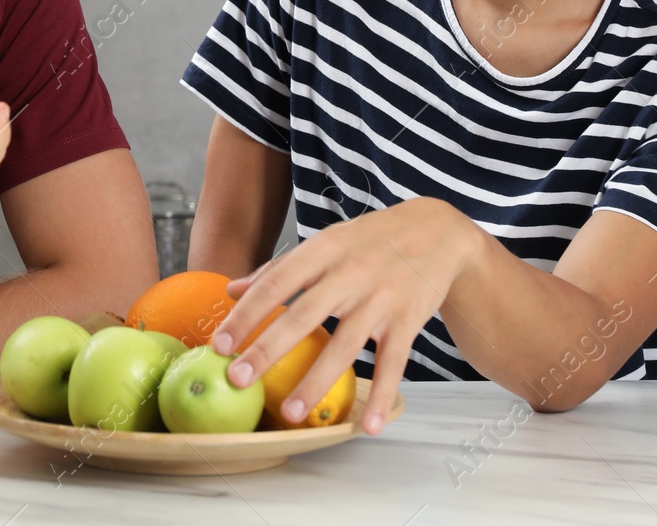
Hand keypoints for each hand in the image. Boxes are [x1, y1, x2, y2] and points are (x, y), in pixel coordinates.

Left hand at [208, 197, 482, 435]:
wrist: (438, 230)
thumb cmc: (370, 241)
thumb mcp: (325, 243)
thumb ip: (279, 268)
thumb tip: (232, 290)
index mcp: (322, 251)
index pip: (276, 284)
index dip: (246, 315)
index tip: (219, 344)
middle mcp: (350, 273)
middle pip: (303, 316)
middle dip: (267, 350)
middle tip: (237, 380)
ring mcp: (381, 298)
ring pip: (345, 346)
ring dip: (316, 382)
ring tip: (290, 414)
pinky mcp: (408, 320)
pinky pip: (393, 363)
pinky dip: (382, 395)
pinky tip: (368, 425)